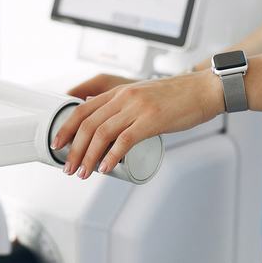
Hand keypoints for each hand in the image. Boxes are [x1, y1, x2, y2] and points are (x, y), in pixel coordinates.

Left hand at [51, 70, 224, 179]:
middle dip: (74, 149)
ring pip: (101, 134)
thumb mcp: (142, 95)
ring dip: (88, 157)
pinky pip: (125, 140)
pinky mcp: (152, 120)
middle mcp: (124, 97)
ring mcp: (137, 108)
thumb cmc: (177, 97)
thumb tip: (105, 125)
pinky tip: (105, 168)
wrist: (204, 90)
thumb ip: (124, 106)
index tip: (57, 144)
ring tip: (83, 173)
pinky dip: (111, 156)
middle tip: (69, 167)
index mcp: (119, 92)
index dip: (65, 128)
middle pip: (87, 124)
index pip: (82, 109)